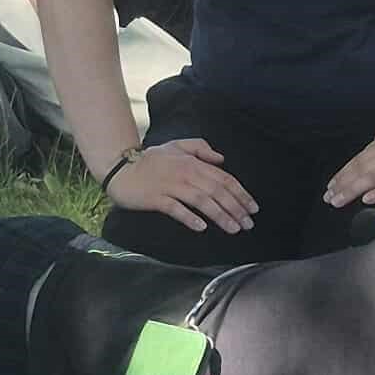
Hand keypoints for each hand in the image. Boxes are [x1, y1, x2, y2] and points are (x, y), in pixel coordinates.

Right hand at [105, 138, 257, 233]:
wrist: (121, 167)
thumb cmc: (151, 159)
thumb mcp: (176, 146)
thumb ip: (200, 148)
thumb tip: (221, 159)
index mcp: (193, 162)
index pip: (224, 178)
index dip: (241, 194)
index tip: (253, 208)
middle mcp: (185, 173)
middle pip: (217, 191)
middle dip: (236, 208)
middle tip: (248, 224)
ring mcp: (170, 186)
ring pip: (201, 201)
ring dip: (219, 215)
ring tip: (233, 228)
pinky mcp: (156, 198)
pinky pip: (175, 209)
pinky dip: (189, 217)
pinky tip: (201, 227)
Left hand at [323, 123, 374, 207]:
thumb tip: (372, 146)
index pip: (361, 156)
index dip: (344, 172)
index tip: (333, 184)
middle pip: (362, 167)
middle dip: (343, 183)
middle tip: (329, 197)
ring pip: (372, 177)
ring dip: (353, 190)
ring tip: (339, 201)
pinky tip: (366, 200)